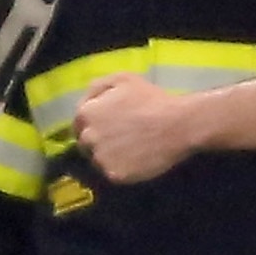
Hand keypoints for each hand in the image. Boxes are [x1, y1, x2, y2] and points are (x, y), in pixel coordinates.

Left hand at [74, 74, 201, 184]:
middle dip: (97, 141)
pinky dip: (121, 168)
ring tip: (128, 150)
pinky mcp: (114, 175)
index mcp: (86, 113)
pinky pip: (112, 173)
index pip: (78, 123)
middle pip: (85, 144)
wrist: (177, 124)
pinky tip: (135, 160)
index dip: (93, 124)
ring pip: (97, 160)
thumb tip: (86, 100)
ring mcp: (100, 158)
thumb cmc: (151, 98)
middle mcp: (88, 138)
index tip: (107, 126)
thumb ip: (98, 87)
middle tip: (118, 139)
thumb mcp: (122, 79)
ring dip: (108, 156)